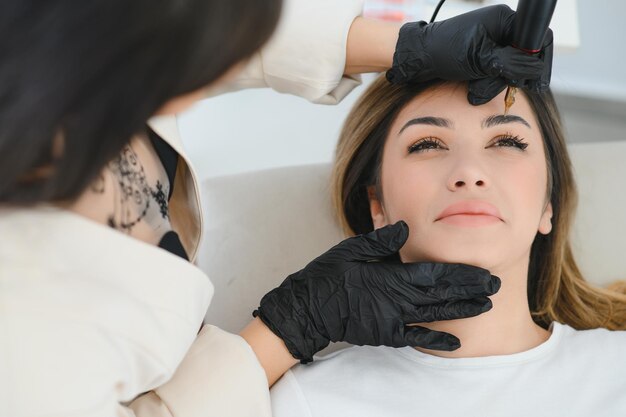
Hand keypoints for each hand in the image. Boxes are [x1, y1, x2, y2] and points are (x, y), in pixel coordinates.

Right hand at [254, 221, 500, 362]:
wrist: (308, 308)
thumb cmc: (328, 275)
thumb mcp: (351, 248)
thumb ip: (380, 240)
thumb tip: (406, 226)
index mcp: (390, 275)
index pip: (435, 274)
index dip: (462, 273)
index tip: (483, 271)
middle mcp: (397, 299)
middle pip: (442, 294)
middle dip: (471, 290)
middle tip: (496, 285)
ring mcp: (393, 320)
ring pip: (435, 315)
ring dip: (462, 310)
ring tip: (485, 305)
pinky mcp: (386, 334)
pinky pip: (416, 337)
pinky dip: (437, 340)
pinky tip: (457, 343)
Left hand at [386, 5, 552, 104]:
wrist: (419, 60)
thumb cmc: (444, 52)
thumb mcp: (480, 58)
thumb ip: (510, 63)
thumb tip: (534, 69)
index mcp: (504, 20)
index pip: (538, 38)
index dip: (539, 63)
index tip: (535, 84)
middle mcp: (501, 30)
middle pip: (524, 59)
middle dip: (509, 77)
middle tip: (494, 84)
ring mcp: (493, 45)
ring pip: (509, 72)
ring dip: (493, 85)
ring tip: (474, 88)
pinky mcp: (484, 60)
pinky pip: (495, 76)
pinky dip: (485, 86)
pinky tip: (471, 88)